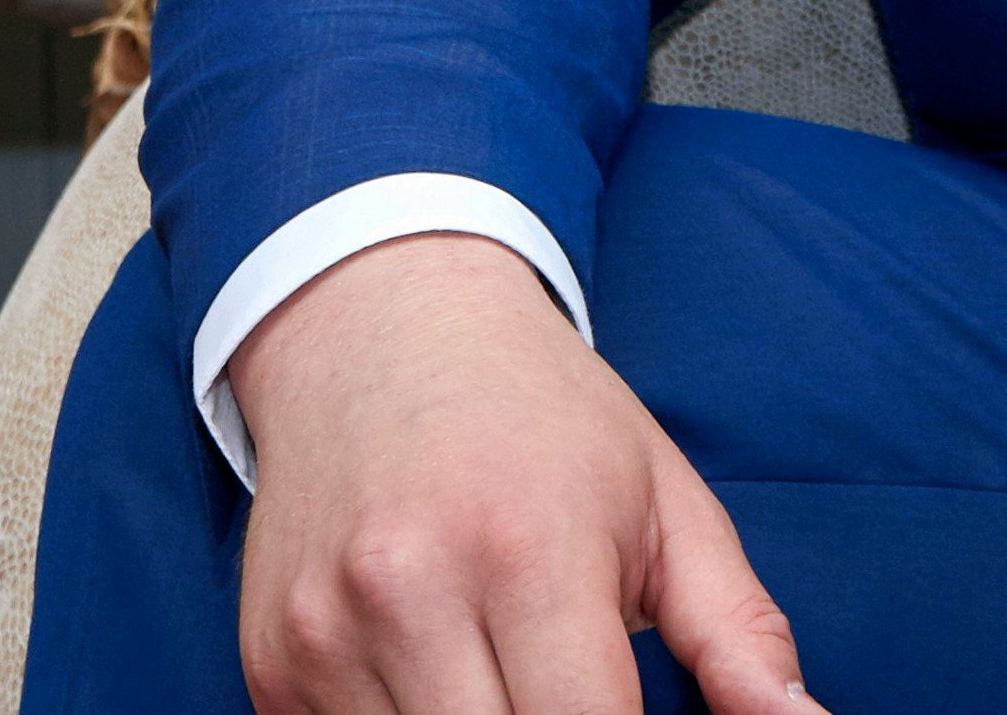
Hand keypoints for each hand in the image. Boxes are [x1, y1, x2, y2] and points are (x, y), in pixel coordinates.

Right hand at [228, 231, 819, 714]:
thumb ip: (737, 630)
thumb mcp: (665, 498)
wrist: (383, 328)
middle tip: (581, 692)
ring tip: (512, 671)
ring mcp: (325, 637)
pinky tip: (439, 676)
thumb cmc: (547, 417)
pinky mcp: (269, 669)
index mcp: (533, 548)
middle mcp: (414, 593)